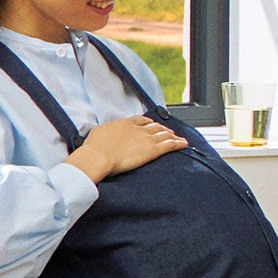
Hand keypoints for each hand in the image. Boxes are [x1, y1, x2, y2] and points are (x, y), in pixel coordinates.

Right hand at [65, 115, 186, 181]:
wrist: (98, 156)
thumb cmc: (93, 148)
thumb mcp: (98, 133)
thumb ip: (106, 132)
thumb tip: (105, 134)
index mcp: (124, 123)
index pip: (141, 120)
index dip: (149, 123)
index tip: (152, 125)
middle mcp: (137, 129)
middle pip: (155, 126)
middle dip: (163, 129)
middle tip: (168, 132)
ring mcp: (146, 138)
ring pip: (164, 134)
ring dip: (173, 135)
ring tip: (178, 138)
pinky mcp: (152, 150)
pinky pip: (170, 144)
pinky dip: (179, 143)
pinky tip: (184, 144)